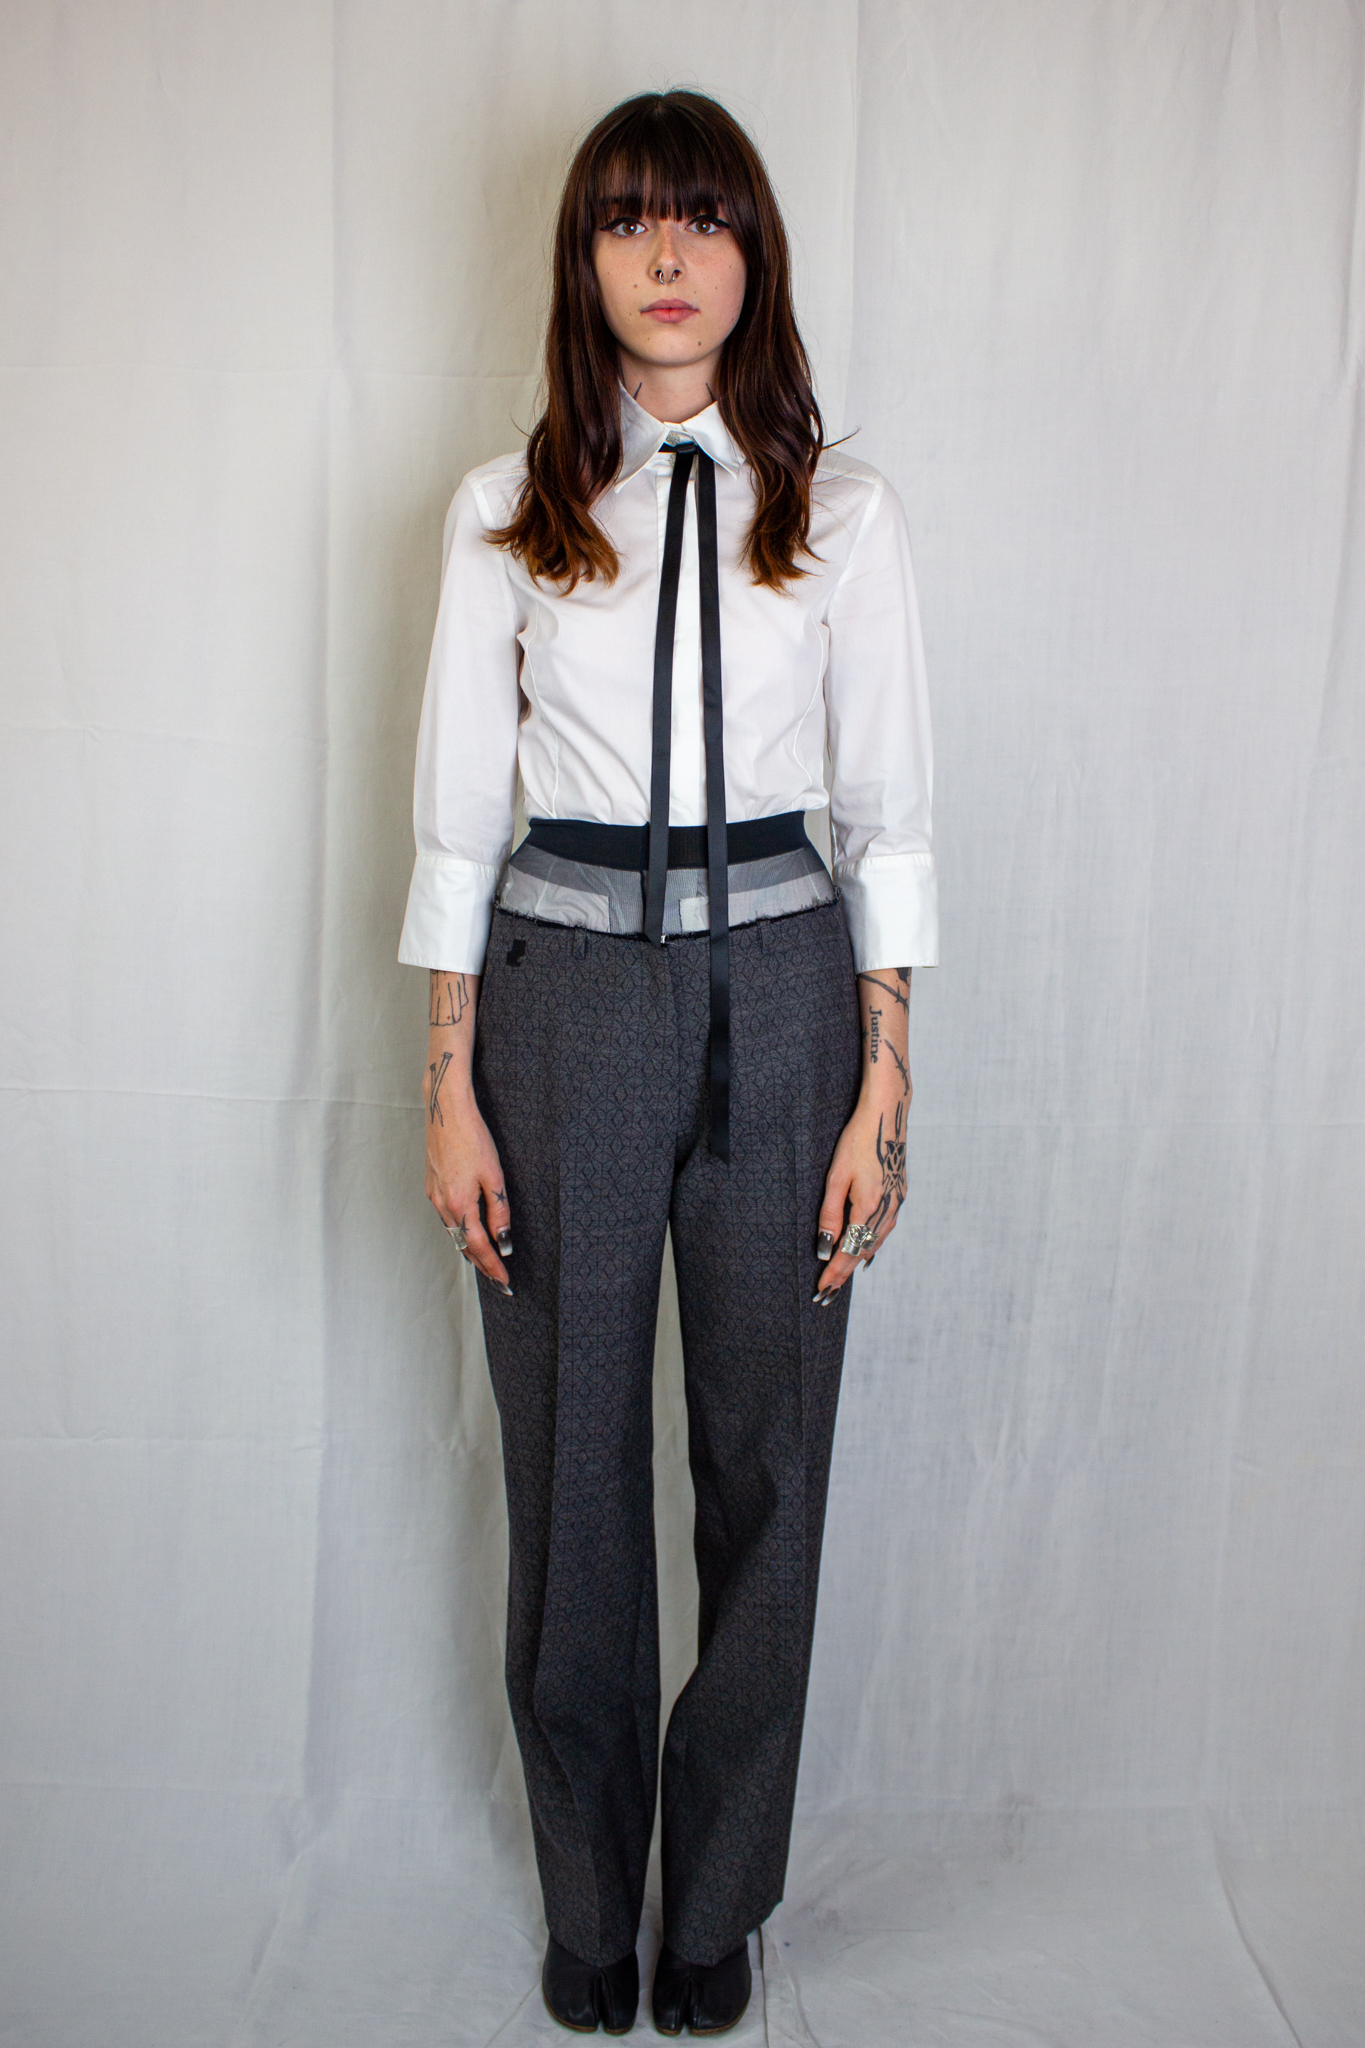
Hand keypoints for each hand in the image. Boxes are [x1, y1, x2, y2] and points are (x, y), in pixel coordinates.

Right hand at [424, 1067, 512, 1294]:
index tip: (505, 1282)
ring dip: (470, 1249)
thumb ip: (499, 1212)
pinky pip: (446, 1218)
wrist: (445, 1110)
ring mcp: (434, 1196)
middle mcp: (443, 1205)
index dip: (493, 1266)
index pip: (479, 1246)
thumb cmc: (473, 1138)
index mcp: (460, 1204)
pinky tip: (468, 1233)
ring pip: (453, 1233)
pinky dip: (459, 1232)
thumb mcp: (494, 1176)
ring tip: (486, 1263)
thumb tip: (504, 1241)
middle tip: (499, 1281)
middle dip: (482, 1264)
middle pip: (464, 1245)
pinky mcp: (431, 1186)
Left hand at [813, 1087, 907, 1300]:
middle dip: (844, 1273)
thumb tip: (825, 1246)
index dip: (835, 1272)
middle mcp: (887, 1210)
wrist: (888, 1116)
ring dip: (857, 1260)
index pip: (849, 1250)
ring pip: (875, 1242)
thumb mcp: (836, 1176)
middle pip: (863, 1252)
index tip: (822, 1289)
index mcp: (869, 1206)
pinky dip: (870, 1244)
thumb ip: (831, 1213)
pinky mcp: (899, 1195)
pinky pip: (883, 1230)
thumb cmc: (857, 1141)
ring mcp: (897, 1204)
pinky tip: (863, 1250)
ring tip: (841, 1277)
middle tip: (828, 1293)